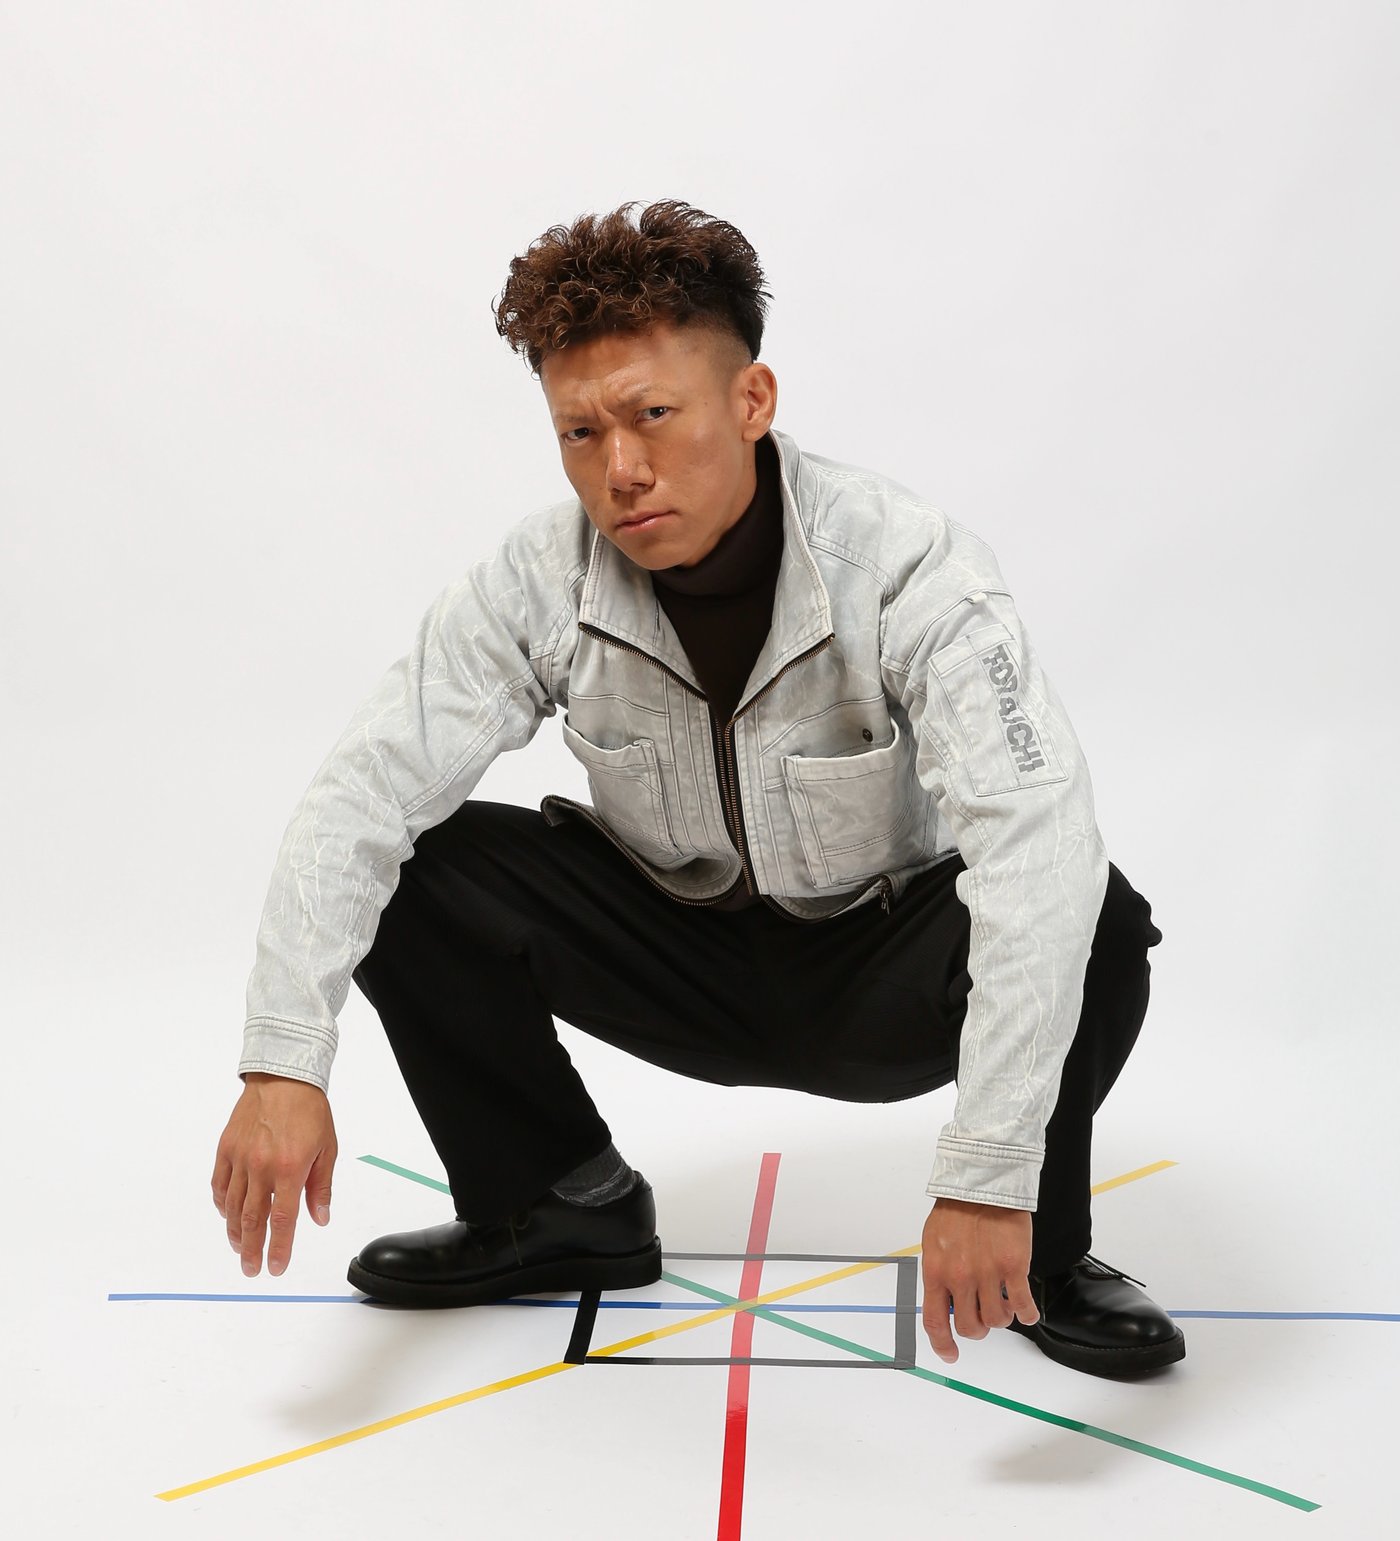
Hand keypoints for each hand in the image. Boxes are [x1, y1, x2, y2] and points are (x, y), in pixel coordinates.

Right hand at [211, 1072, 337, 1277]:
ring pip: (232, 1206)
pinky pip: (220, 1184)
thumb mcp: (327, 1148)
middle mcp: (262, 1166)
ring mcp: (240, 1158)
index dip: (278, 1248)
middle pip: (252, 1219)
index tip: (275, 1267)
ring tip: (240, 1248)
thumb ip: (321, 1187)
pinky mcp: (225, 1149)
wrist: (283, 1076)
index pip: (282, 1220)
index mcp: (290, 1168)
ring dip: (235, 1232)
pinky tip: (227, 1215)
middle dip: (252, 1249)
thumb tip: (320, 1219)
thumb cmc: (309, 1110)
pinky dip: (222, 1204)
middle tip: (251, 1269)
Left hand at [920, 1198, 1038, 1364]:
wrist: (982, 1184)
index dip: (943, 1344)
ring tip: (1003, 1305)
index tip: (950, 1354)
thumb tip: (944, 1302)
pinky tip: (1027, 1311)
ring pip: (997, 1320)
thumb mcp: (933, 1243)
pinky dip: (1027, 1314)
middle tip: (983, 1317)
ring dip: (1002, 1319)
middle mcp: (960, 1277)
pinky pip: (1022, 1305)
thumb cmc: (956, 1210)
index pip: (935, 1321)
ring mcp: (987, 1274)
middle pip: (970, 1327)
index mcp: (936, 1271)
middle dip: (978, 1328)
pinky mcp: (1013, 1268)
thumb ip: (938, 1274)